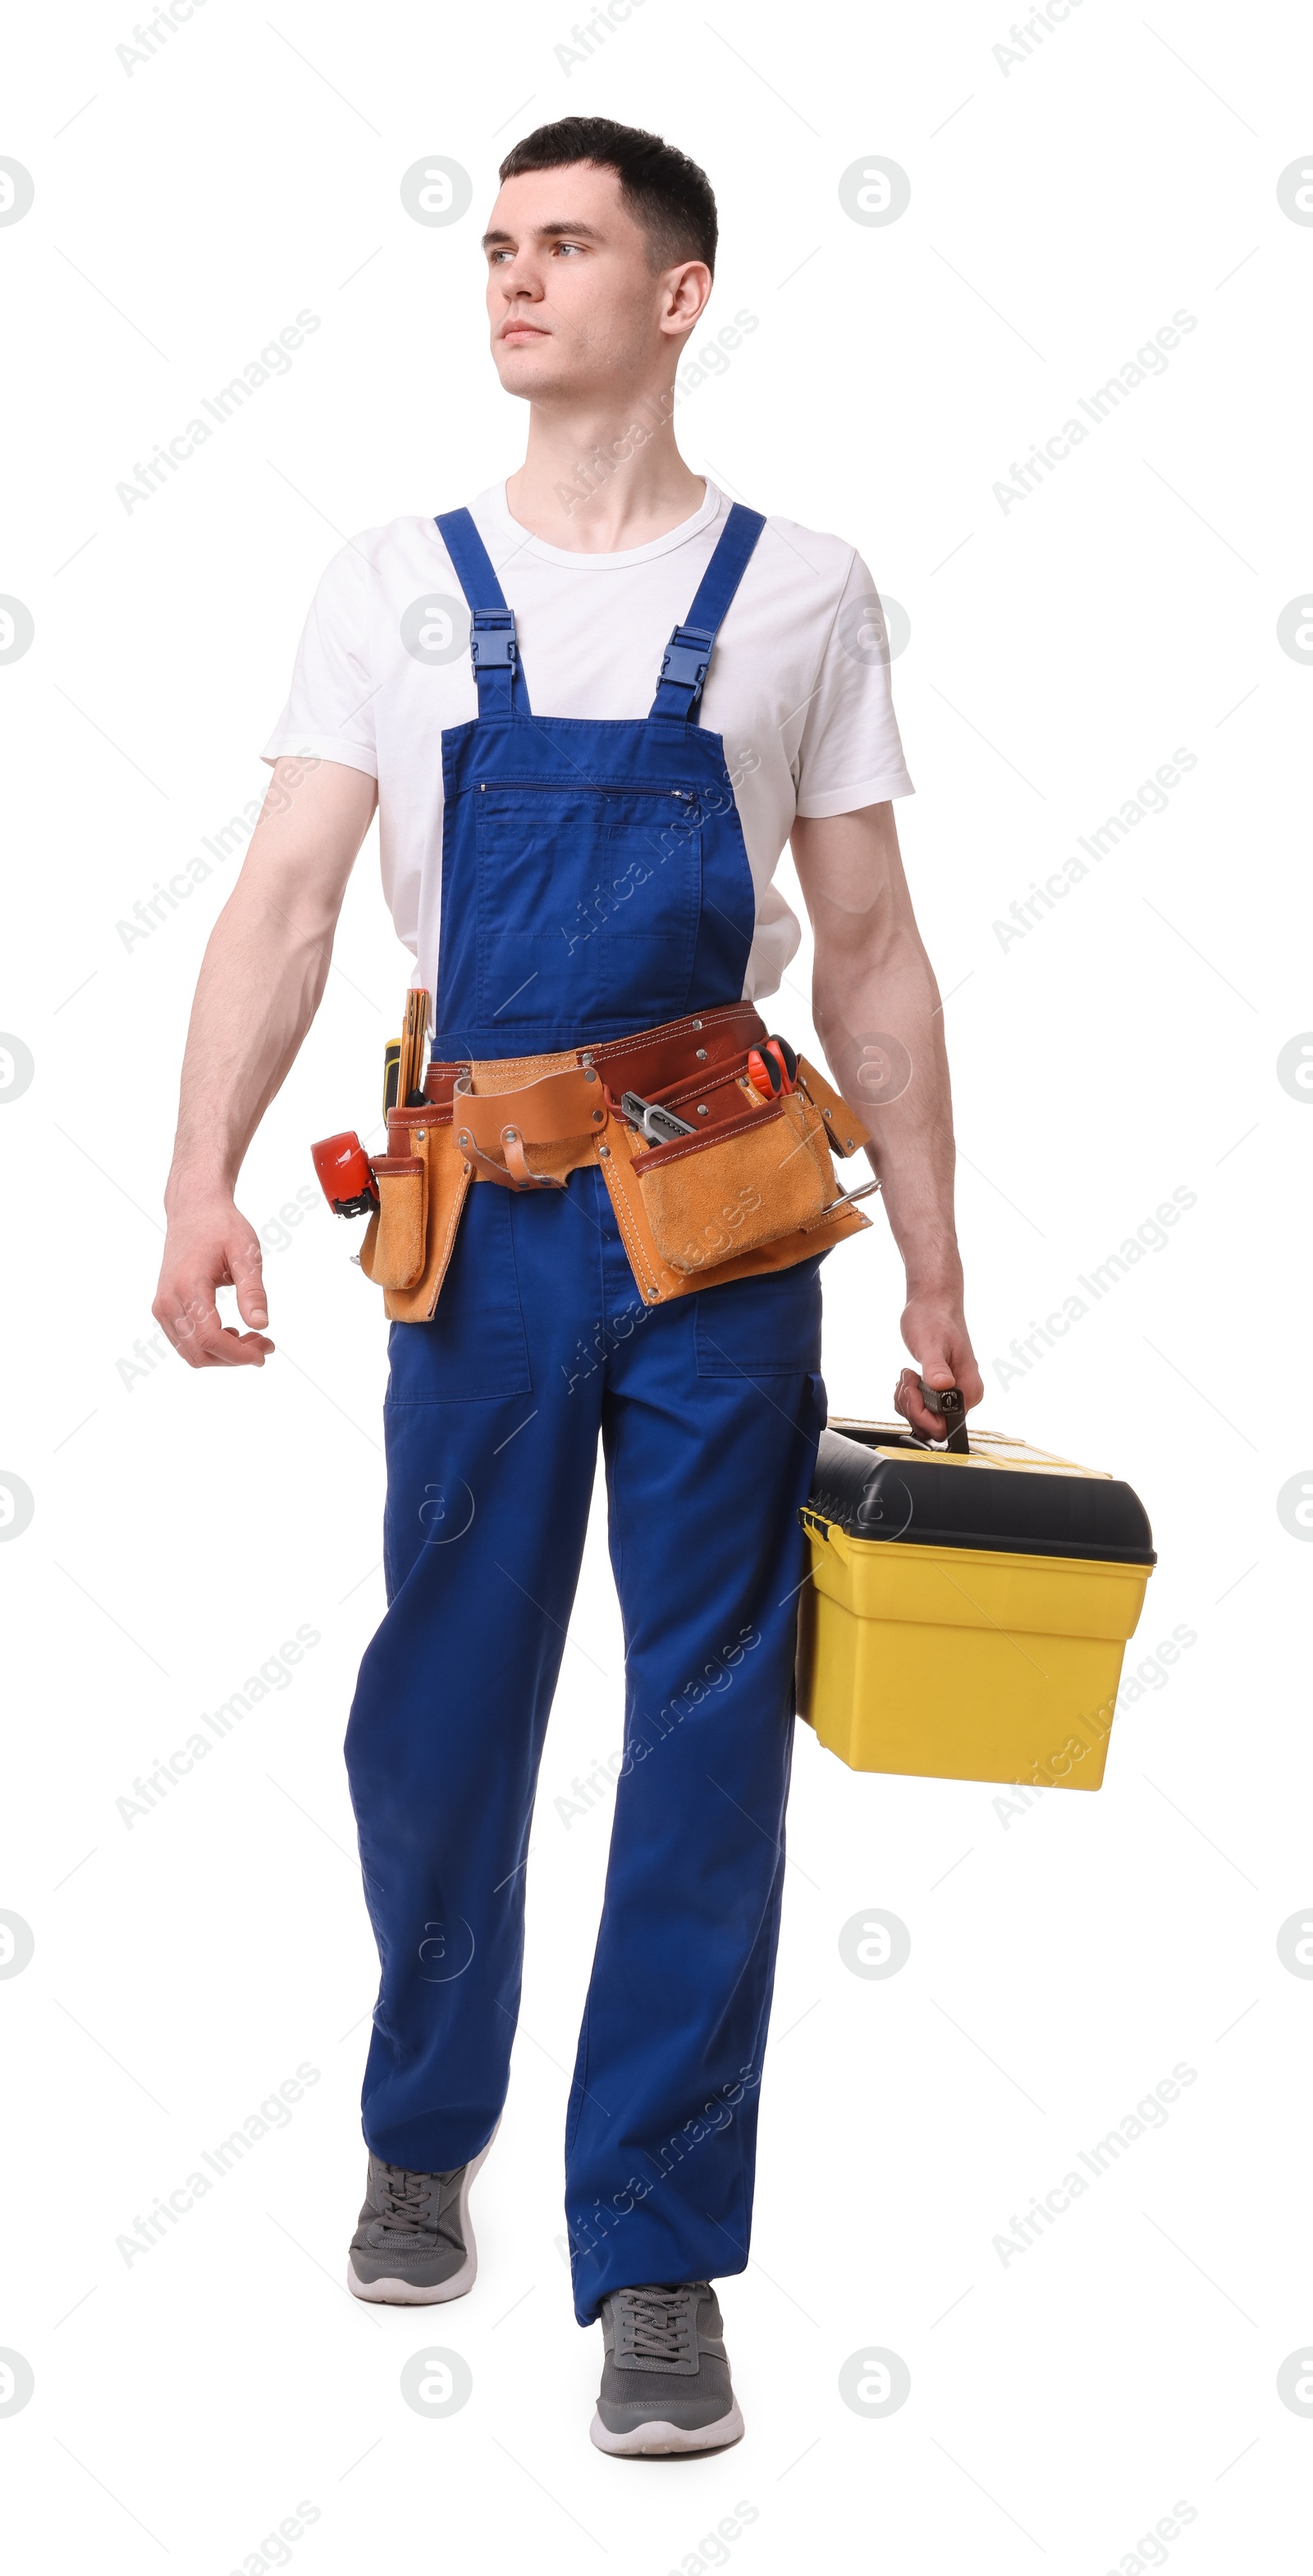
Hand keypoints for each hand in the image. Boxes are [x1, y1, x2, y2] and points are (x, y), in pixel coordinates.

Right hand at [153, 1193, 273, 1369]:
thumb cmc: (222, 1227)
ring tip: (253, 1338)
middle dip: (235, 1357)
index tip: (266, 1350)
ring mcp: (162, 1306)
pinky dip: (210, 1347)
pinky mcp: (164, 1308)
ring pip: (191, 1353)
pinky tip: (232, 1332)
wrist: (193, 1210)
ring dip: (223, 1356)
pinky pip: (185, 1342)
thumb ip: (252, 1291)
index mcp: (188, 1286)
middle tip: (265, 1344)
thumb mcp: (246, 1254)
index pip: (210, 1339)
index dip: (239, 1354)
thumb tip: (262, 1325)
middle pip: (200, 1353)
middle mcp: (168, 1301)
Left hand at [894, 1295, 983, 1439]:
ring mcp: (951, 1396)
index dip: (923, 1415)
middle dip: (912, 1407)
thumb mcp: (931, 1344)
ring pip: (921, 1420)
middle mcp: (963, 1396)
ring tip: (909, 1374)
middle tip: (909, 1379)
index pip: (946, 1427)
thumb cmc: (935, 1319)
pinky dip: (906, 1397)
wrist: (933, 1306)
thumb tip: (943, 1386)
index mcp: (969, 1390)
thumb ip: (936, 1368)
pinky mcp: (938, 1393)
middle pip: (932, 1428)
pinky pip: (917, 1410)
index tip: (914, 1390)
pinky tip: (909, 1378)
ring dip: (907, 1400)